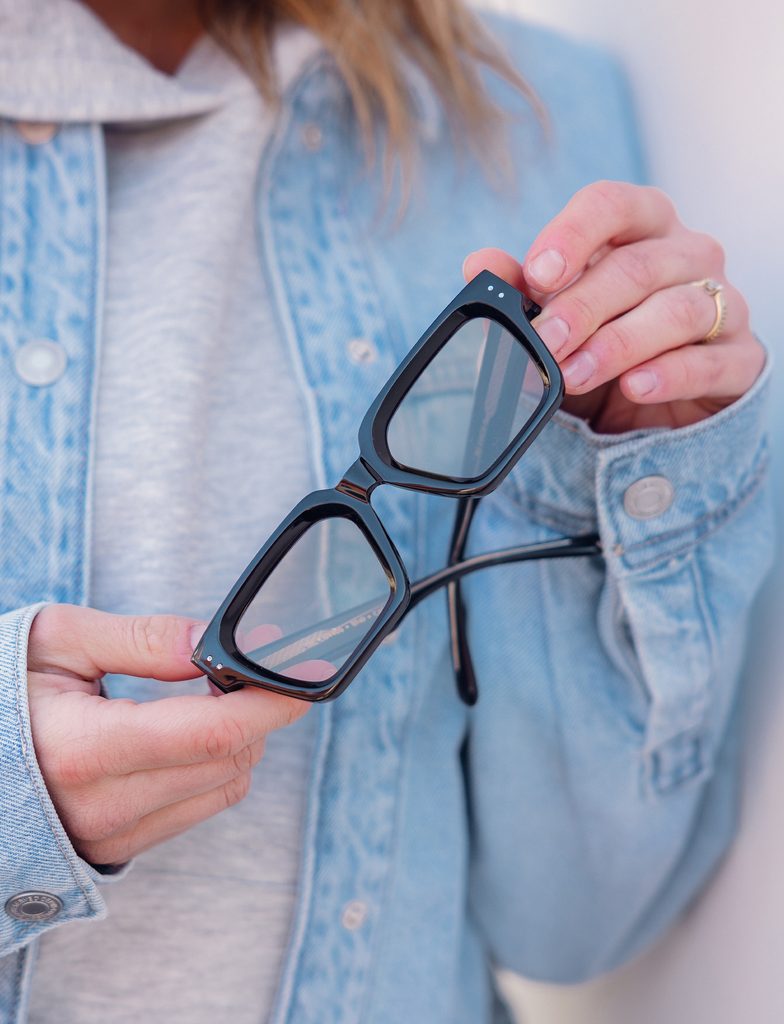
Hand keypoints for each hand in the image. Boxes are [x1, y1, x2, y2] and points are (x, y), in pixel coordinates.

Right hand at [26, 605, 307, 866]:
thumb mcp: (59, 641)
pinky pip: (199, 807)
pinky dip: (215, 767)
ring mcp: (112, 835)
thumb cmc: (5, 691)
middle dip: (257, 711)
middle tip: (244, 670)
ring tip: (210, 699)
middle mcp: (102, 805)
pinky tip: (191, 735)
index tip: (298, 674)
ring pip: (224, 787)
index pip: (212, 734)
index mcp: (83, 748)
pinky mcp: (119, 848)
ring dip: (239, 740)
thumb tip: (209, 641)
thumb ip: (140, 640)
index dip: (267, 703)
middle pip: (229, 761)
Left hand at [463, 180, 764, 432]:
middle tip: (545, 340)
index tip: (537, 273)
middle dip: (583, 306)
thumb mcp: (552, 321)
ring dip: (619, 343)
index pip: (611, 204)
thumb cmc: (600, 345)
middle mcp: (688, 255)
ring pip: (679, 309)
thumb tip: (479, 264)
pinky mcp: (739, 359)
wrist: (650, 413)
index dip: (573, 234)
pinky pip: (711, 360)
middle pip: (638, 266)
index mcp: (640, 228)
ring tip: (575, 373)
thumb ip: (518, 292)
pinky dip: (670, 374)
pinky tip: (633, 387)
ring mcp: (722, 304)